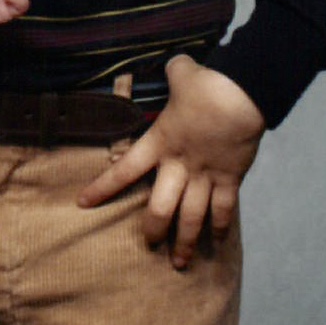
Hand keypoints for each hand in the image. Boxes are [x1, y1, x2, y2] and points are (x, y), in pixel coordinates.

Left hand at [77, 56, 265, 267]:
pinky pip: (224, 209)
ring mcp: (206, 175)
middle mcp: (179, 165)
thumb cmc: (206, 84)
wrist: (242, 95)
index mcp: (159, 143)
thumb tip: (176, 62)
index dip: (102, 188)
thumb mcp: (182, 73)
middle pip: (159, 207)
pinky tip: (218, 239)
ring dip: (186, 241)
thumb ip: (174, 72)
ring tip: (180, 262)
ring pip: (191, 217)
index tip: (83, 203)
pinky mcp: (231, 178)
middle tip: (147, 243)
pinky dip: (221, 225)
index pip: (124, 170)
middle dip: (152, 229)